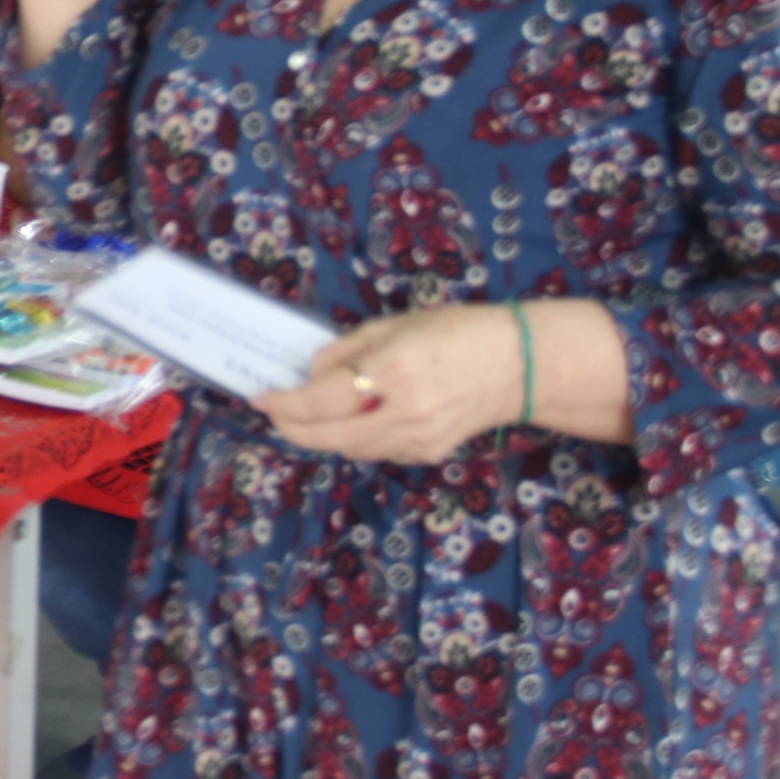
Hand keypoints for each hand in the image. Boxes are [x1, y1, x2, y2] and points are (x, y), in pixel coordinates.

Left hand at [250, 303, 523, 464]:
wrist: (518, 365)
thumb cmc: (458, 331)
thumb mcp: (396, 325)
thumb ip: (348, 349)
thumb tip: (312, 372)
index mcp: (393, 371)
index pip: (320, 399)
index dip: (284, 402)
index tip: (261, 396)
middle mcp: (403, 412)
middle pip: (327, 435)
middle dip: (291, 427)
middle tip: (273, 413)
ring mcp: (417, 439)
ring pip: (349, 449)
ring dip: (320, 435)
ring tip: (303, 417)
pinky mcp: (428, 453)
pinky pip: (377, 452)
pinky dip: (354, 439)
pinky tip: (348, 422)